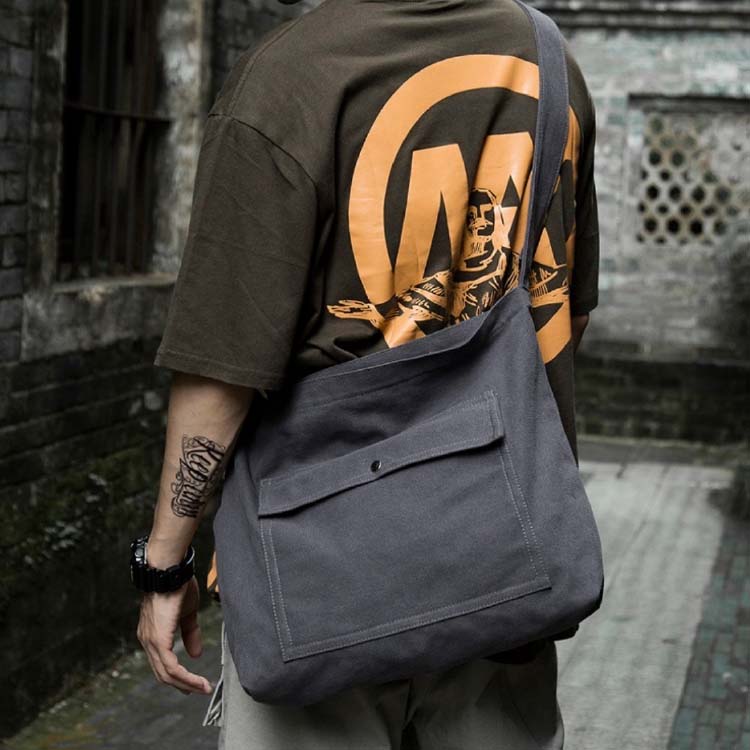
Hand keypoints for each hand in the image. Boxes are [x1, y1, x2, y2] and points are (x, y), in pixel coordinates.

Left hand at [137, 575, 212, 694]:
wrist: (170, 571)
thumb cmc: (178, 585)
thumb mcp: (187, 613)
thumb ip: (190, 633)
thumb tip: (195, 654)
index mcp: (152, 633)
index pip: (161, 662)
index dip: (177, 676)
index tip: (191, 684)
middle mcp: (147, 640)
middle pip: (162, 673)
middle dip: (182, 685)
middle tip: (199, 691)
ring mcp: (150, 641)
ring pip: (166, 674)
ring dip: (186, 684)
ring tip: (203, 688)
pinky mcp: (158, 640)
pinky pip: (171, 666)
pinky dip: (185, 677)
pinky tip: (196, 680)